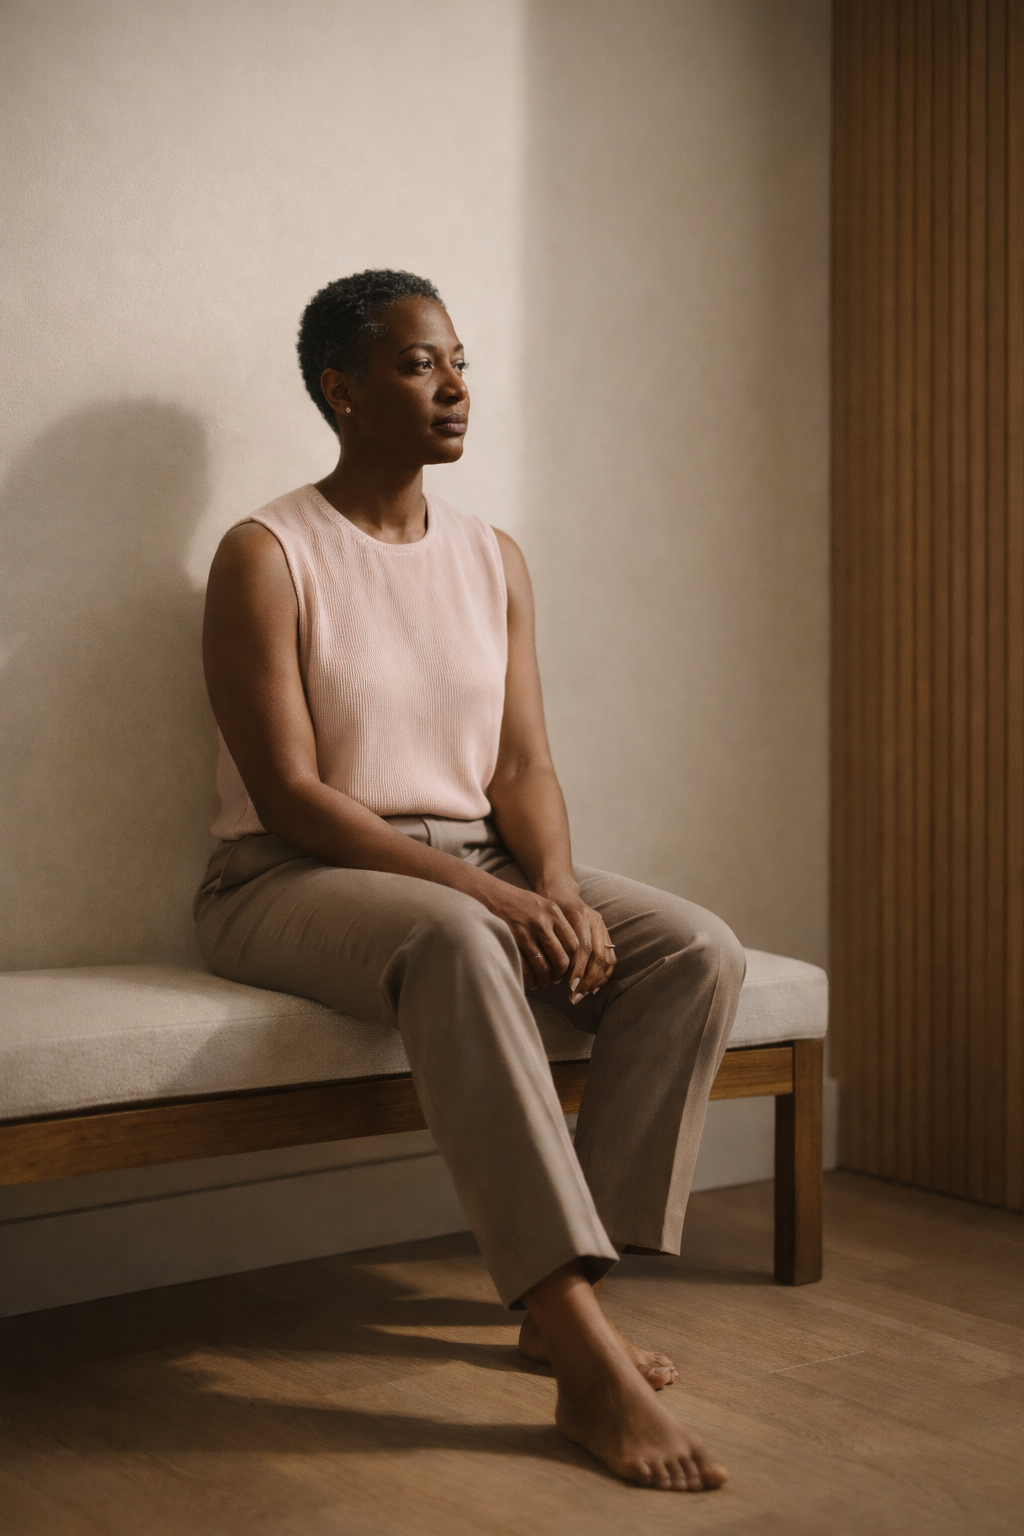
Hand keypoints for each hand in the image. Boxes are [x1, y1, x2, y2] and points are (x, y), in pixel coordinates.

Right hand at [480, 879, 580, 990]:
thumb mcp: (543, 904)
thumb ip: (557, 923)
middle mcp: (542, 922)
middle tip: (555, 980)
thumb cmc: (519, 902)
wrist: (491, 894)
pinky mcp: (511, 940)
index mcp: (554, 912)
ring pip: (543, 967)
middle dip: (559, 975)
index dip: (573, 963)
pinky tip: (530, 981)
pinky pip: (525, 968)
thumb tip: (570, 953)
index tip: (568, 970)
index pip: (574, 944)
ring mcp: (526, 932)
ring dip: (544, 979)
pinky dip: (529, 979)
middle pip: (561, 959)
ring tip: (542, 982)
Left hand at [539, 885, 615, 1001]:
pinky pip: (610, 957)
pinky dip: (604, 974)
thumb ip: (551, 940)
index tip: (569, 986)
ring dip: (596, 980)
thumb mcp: (545, 920)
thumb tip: (551, 972)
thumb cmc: (547, 908)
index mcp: (579, 916)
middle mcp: (594, 920)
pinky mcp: (605, 933)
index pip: (583, 948)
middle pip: (597, 956)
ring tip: (583, 994)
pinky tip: (594, 987)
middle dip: (588, 980)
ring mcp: (602, 926)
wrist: (560, 892)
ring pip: (606, 959)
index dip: (578, 970)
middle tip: (575, 995)